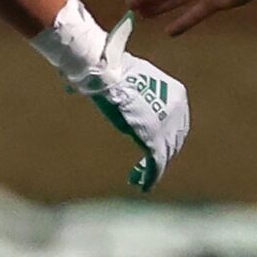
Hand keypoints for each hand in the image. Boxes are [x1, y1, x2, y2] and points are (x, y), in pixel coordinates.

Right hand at [79, 15, 190, 191]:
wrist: (108, 75)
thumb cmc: (111, 70)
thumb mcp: (124, 78)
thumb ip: (120, 87)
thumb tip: (77, 86)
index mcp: (177, 94)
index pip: (176, 121)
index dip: (164, 136)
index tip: (150, 145)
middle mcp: (178, 111)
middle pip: (173, 139)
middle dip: (159, 154)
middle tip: (145, 166)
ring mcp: (168, 127)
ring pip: (164, 154)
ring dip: (151, 169)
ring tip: (137, 178)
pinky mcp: (155, 141)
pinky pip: (156, 164)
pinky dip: (150, 177)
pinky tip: (142, 185)